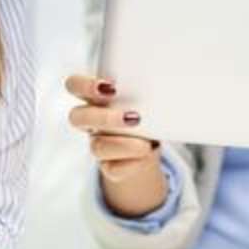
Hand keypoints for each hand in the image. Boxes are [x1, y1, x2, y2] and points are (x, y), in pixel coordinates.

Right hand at [65, 74, 166, 216]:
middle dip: (103, 118)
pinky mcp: (109, 166)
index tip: (111, 87)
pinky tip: (145, 156)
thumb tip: (174, 78)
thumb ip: (148, 87)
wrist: (149, 142)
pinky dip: (131, 164)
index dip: (84, 86)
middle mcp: (91, 120)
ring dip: (122, 144)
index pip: (74, 85)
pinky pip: (112, 169)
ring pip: (96, 147)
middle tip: (133, 117)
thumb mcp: (146, 94)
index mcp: (95, 97)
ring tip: (146, 143)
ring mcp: (97, 144)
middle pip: (77, 117)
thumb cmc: (146, 108)